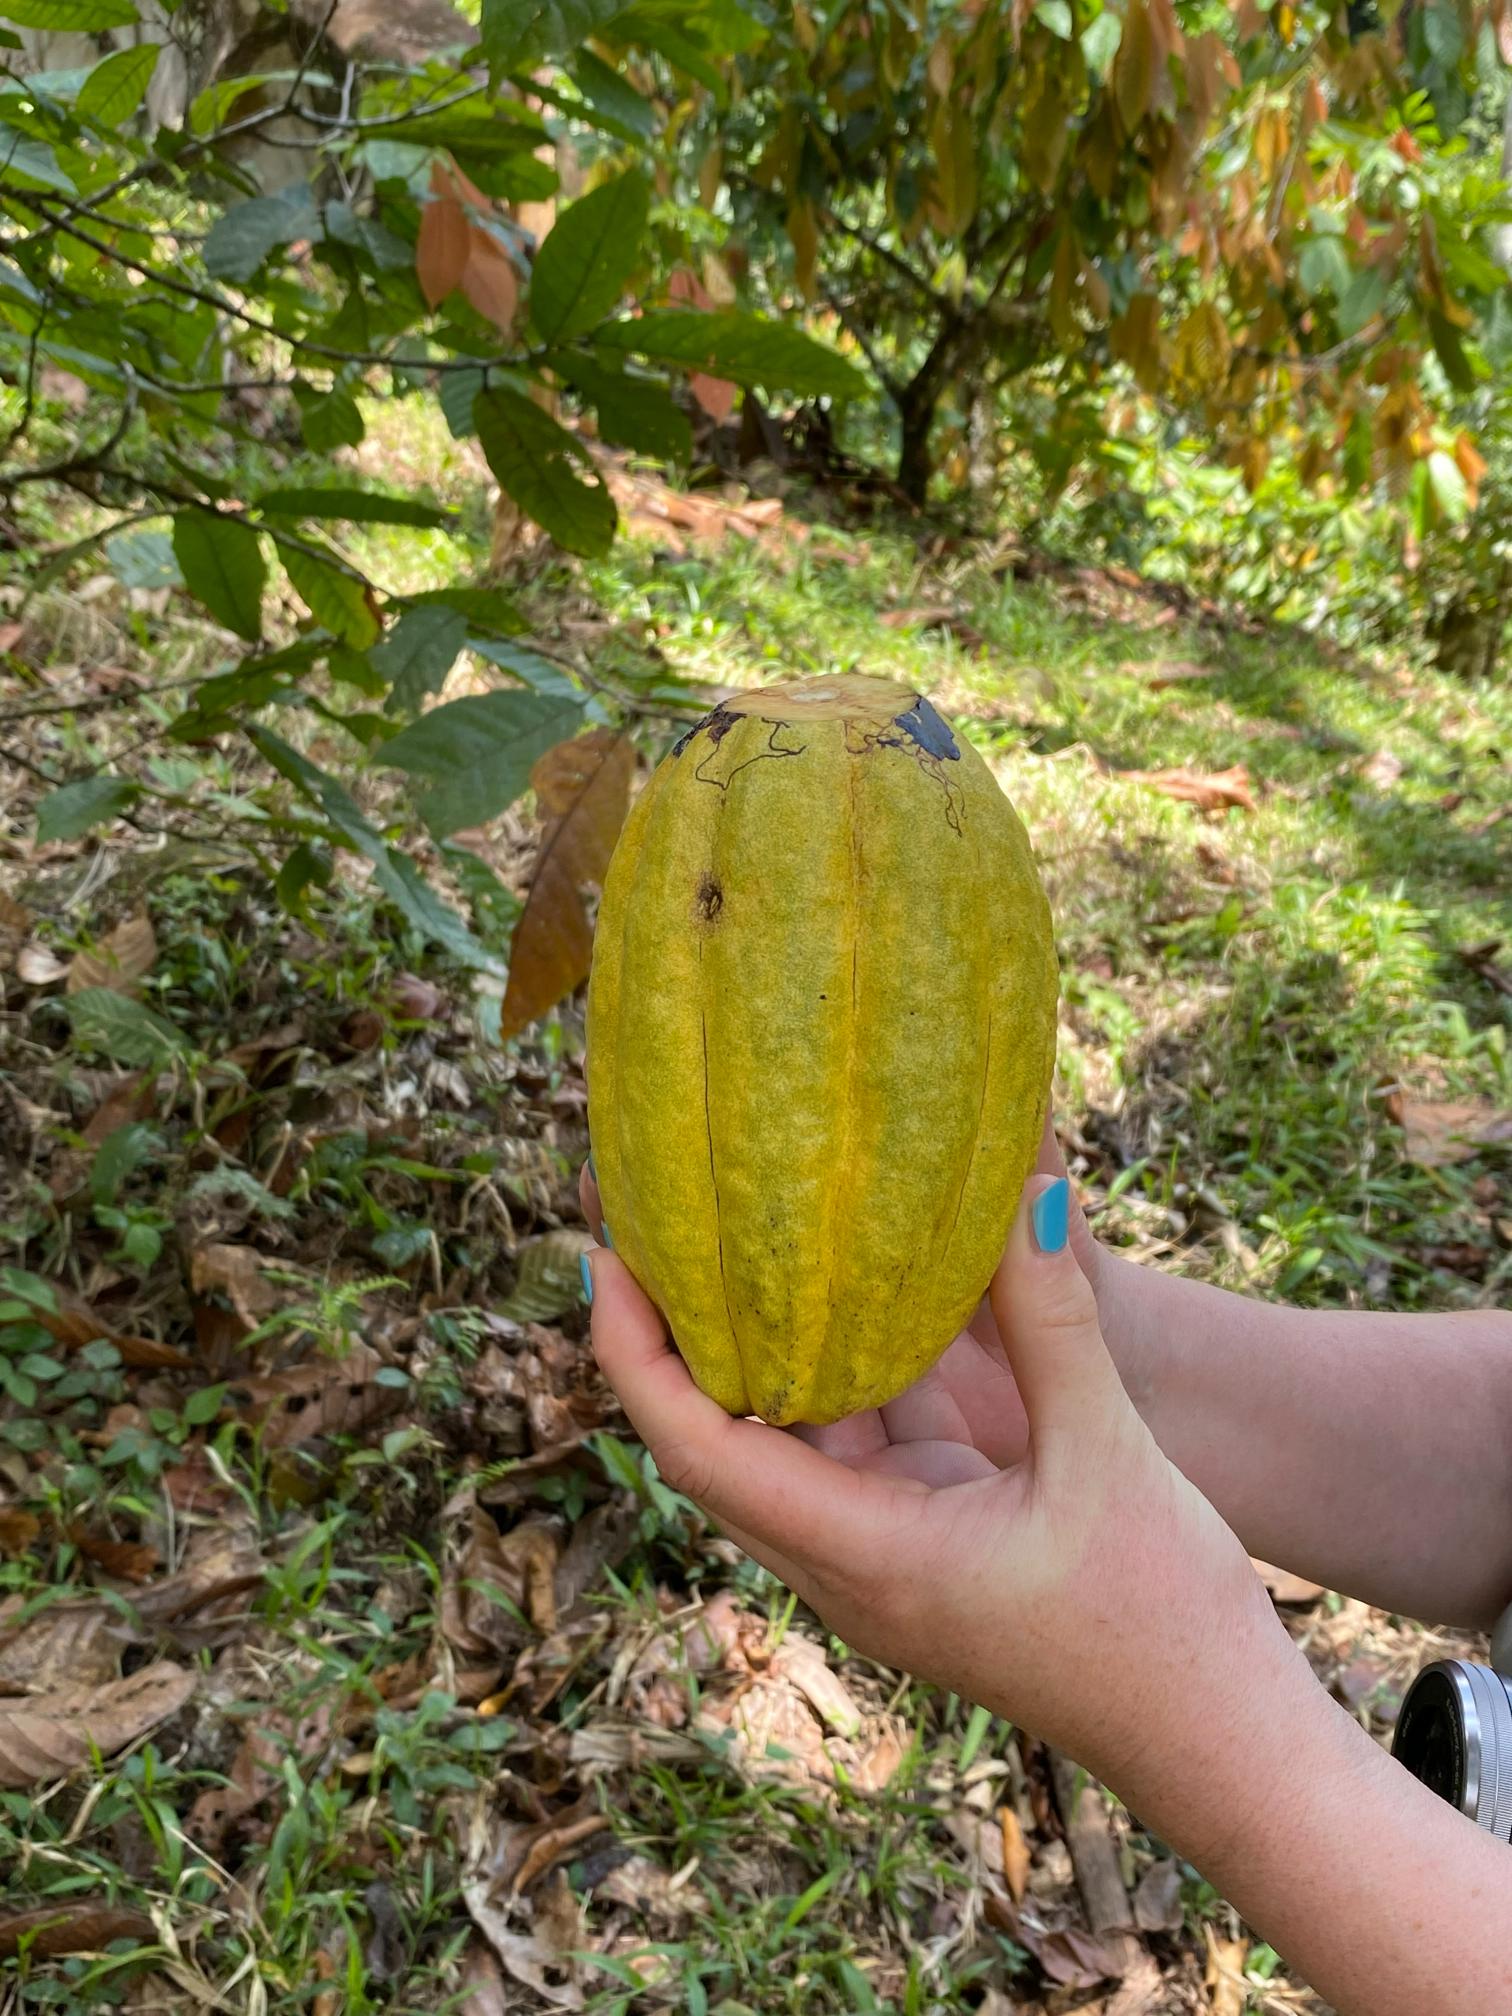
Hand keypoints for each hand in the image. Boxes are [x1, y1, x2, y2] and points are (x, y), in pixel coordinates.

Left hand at [582, 1172, 1302, 1793]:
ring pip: (780, 1442)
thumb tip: (1023, 1194)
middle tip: (642, 1223)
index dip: (635, 1355)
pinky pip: (848, 1446)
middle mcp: (848, 1562)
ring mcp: (881, 1556)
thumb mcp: (1107, 1456)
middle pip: (711, 1442)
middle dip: (663, 1338)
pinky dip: (830, 1371)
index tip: (604, 1258)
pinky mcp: (923, 1543)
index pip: (700, 1451)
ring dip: (743, 1352)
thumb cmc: (1165, 1625)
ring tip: (720, 1239)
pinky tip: (841, 1293)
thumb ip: (1053, 1323)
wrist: (1220, 1741)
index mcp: (864, 1558)